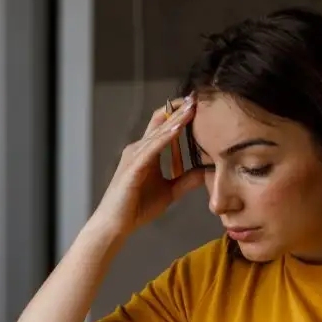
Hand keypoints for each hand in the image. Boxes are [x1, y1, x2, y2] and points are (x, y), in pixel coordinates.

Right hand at [90, 96, 203, 238]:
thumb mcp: (169, 192)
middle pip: (161, 122)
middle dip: (180, 109)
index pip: (164, 125)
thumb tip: (206, 172)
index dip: (179, 113)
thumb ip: (186, 180)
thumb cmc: (136, 208)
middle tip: (198, 96)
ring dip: (176, 119)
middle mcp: (138, 150)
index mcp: (147, 153)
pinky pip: (152, 148)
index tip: (197, 104)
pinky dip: (166, 137)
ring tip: (192, 107)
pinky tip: (178, 128)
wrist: (115, 225)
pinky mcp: (133, 167)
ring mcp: (134, 156)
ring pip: (158, 132)